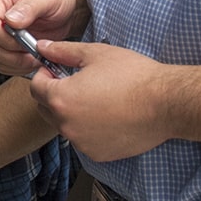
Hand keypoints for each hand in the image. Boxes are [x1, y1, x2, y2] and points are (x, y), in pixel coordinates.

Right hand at [0, 0, 84, 76]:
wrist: (65, 8)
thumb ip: (29, 7)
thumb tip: (10, 20)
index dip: (6, 38)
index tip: (26, 42)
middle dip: (13, 53)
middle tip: (34, 51)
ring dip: (16, 62)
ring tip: (35, 56)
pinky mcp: (1, 44)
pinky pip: (1, 63)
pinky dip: (17, 66)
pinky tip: (31, 59)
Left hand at [24, 40, 171, 160]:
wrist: (165, 103)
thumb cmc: (134, 76)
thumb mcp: (95, 54)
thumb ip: (63, 51)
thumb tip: (44, 48)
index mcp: (61, 98)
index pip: (35, 87)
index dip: (43, 75)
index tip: (55, 70)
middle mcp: (67, 125)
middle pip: (45, 108)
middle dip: (54, 94)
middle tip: (76, 82)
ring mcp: (82, 142)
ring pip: (65, 125)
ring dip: (71, 112)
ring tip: (96, 98)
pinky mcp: (97, 153)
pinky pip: (83, 139)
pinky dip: (88, 129)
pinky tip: (107, 115)